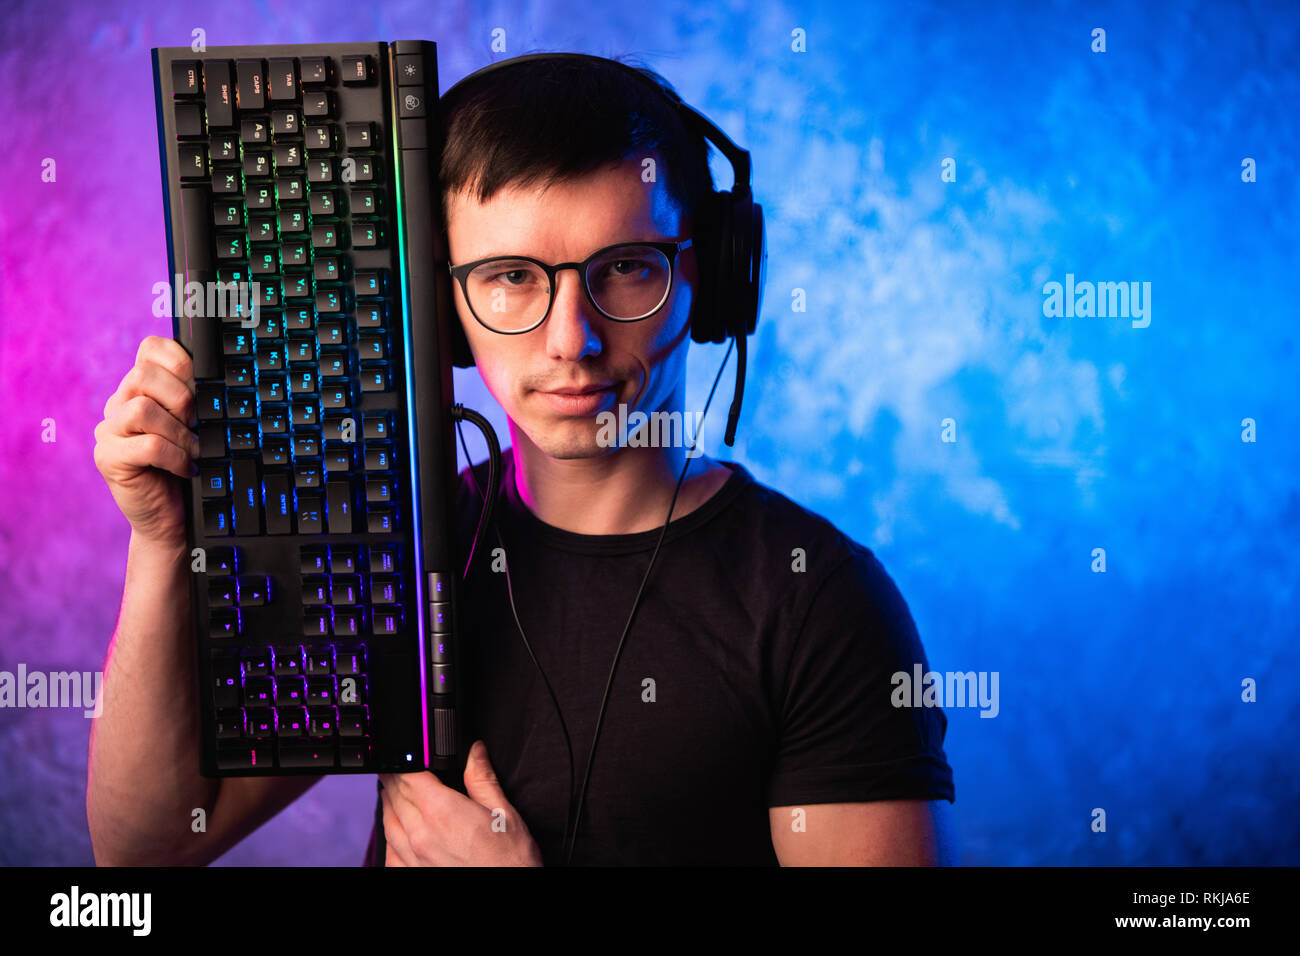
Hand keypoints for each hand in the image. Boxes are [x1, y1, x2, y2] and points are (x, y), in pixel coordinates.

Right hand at [93, 336, 197, 546]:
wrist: (171, 519)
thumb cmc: (187, 469)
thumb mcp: (196, 427)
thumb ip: (196, 400)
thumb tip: (219, 380)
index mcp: (140, 389)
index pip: (150, 348)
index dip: (180, 359)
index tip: (202, 386)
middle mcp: (119, 405)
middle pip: (143, 375)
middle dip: (182, 398)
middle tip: (198, 425)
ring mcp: (109, 431)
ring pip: (142, 409)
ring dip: (179, 432)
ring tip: (193, 451)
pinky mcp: (108, 459)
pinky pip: (146, 445)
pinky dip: (175, 457)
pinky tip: (185, 469)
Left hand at [379, 740, 543, 865]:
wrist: (511, 892)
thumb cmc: (510, 861)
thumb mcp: (504, 812)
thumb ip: (482, 778)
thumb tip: (475, 751)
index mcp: (442, 811)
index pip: (410, 776)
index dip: (406, 762)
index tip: (406, 754)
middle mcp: (421, 834)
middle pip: (396, 797)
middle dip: (395, 780)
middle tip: (396, 770)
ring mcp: (414, 858)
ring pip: (388, 822)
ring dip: (388, 804)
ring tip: (391, 793)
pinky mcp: (414, 874)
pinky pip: (390, 853)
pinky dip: (388, 837)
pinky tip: (393, 832)